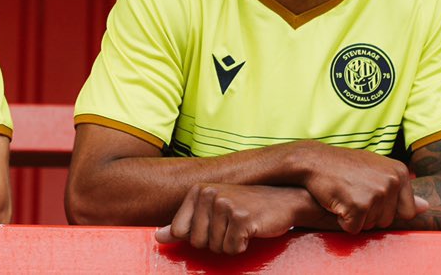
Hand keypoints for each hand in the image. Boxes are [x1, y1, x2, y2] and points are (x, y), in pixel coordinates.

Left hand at [155, 184, 301, 254]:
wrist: (283, 200)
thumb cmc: (245, 207)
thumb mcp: (212, 210)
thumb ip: (184, 223)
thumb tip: (157, 237)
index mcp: (197, 190)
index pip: (180, 231)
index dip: (198, 236)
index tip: (214, 225)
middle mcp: (208, 193)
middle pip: (197, 242)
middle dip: (216, 242)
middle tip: (231, 226)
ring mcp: (225, 203)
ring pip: (215, 247)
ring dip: (231, 244)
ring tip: (242, 226)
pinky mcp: (241, 217)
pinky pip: (232, 248)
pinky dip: (242, 246)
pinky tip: (251, 230)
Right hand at [296, 141, 427, 232]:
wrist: (312, 160)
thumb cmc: (343, 165)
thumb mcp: (375, 169)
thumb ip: (400, 188)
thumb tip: (426, 207)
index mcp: (400, 172)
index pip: (406, 212)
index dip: (384, 209)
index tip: (368, 193)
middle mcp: (392, 182)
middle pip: (387, 221)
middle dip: (368, 214)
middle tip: (352, 192)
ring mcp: (376, 193)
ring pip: (370, 226)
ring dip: (355, 217)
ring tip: (344, 194)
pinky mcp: (359, 205)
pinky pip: (353, 228)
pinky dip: (342, 221)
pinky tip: (336, 201)